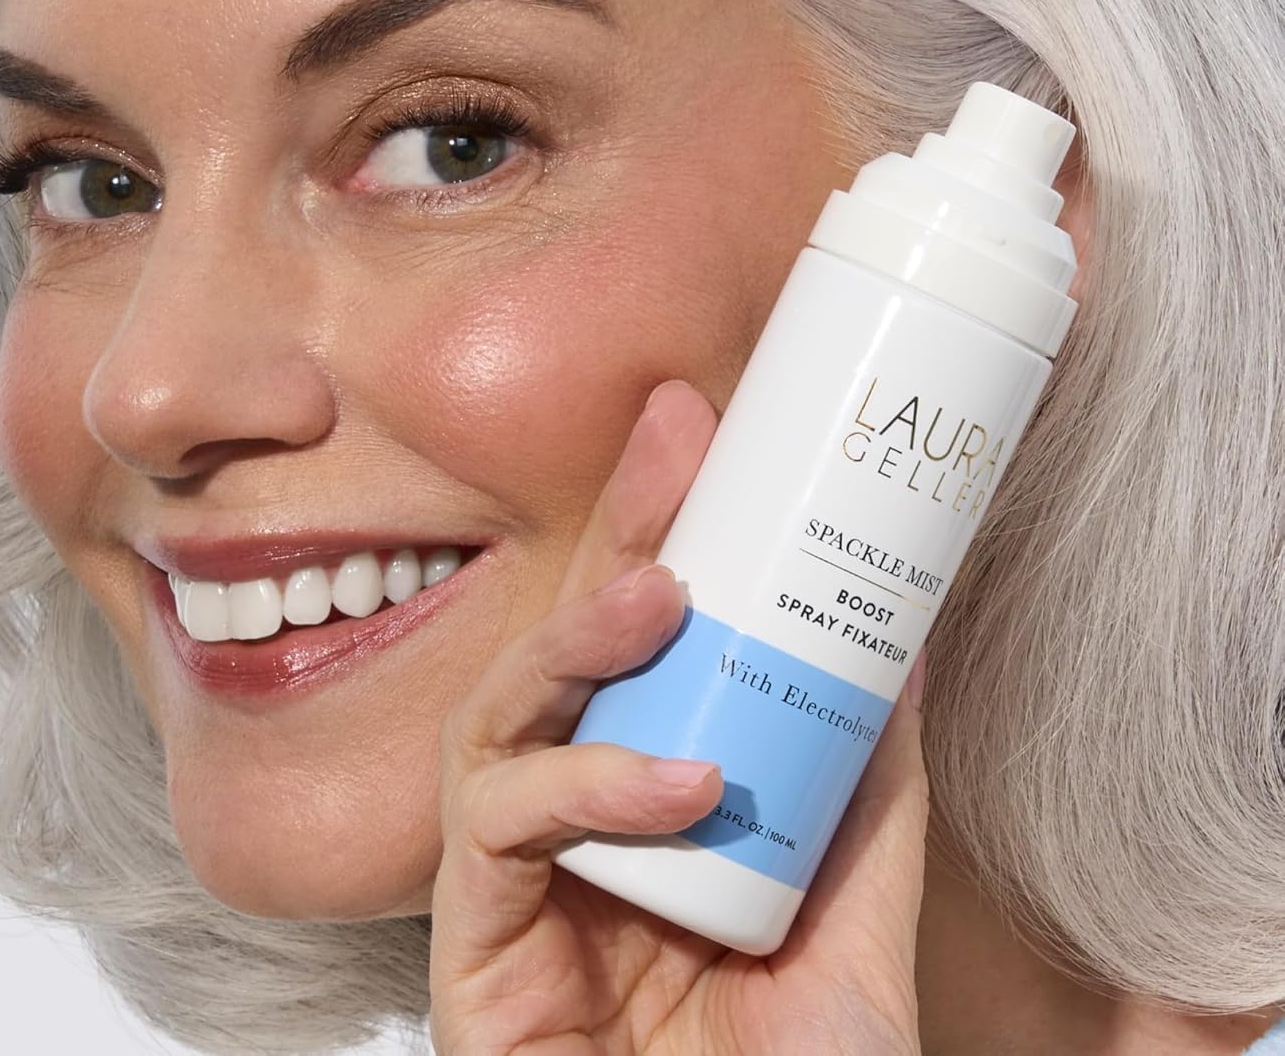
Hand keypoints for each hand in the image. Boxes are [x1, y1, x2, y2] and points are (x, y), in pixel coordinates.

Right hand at [429, 378, 928, 1054]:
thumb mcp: (854, 901)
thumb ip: (864, 774)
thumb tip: (902, 632)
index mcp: (633, 789)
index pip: (632, 638)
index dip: (654, 522)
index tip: (698, 422)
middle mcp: (561, 816)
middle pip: (560, 647)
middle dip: (612, 534)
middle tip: (676, 444)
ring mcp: (507, 879)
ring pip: (498, 718)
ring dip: (579, 644)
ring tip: (669, 595)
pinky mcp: (467, 947)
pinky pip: (499, 833)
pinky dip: (587, 792)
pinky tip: (682, 781)